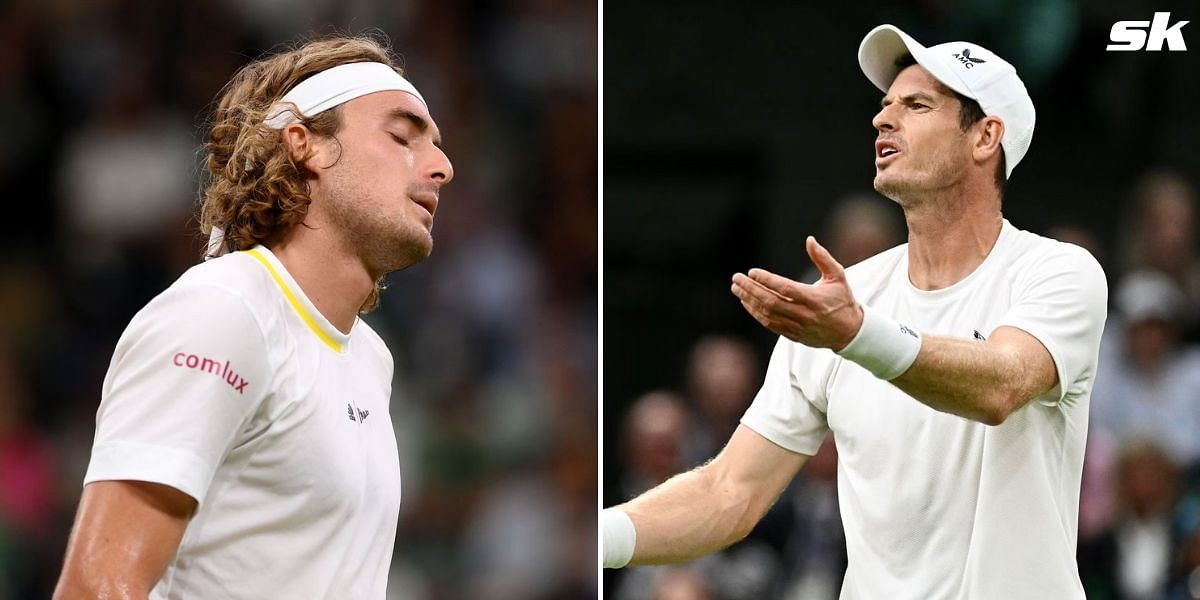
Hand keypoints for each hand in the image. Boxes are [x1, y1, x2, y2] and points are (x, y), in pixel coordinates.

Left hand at [731, 236, 863, 350]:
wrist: (850, 332)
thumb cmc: (843, 299)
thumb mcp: (838, 276)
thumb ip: (823, 257)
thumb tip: (809, 239)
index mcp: (815, 299)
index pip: (786, 289)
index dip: (767, 280)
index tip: (752, 272)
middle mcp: (805, 314)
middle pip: (771, 302)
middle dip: (751, 290)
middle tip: (736, 279)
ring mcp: (798, 327)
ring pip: (768, 314)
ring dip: (750, 301)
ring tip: (737, 289)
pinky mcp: (793, 335)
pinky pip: (770, 324)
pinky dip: (756, 313)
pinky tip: (747, 302)